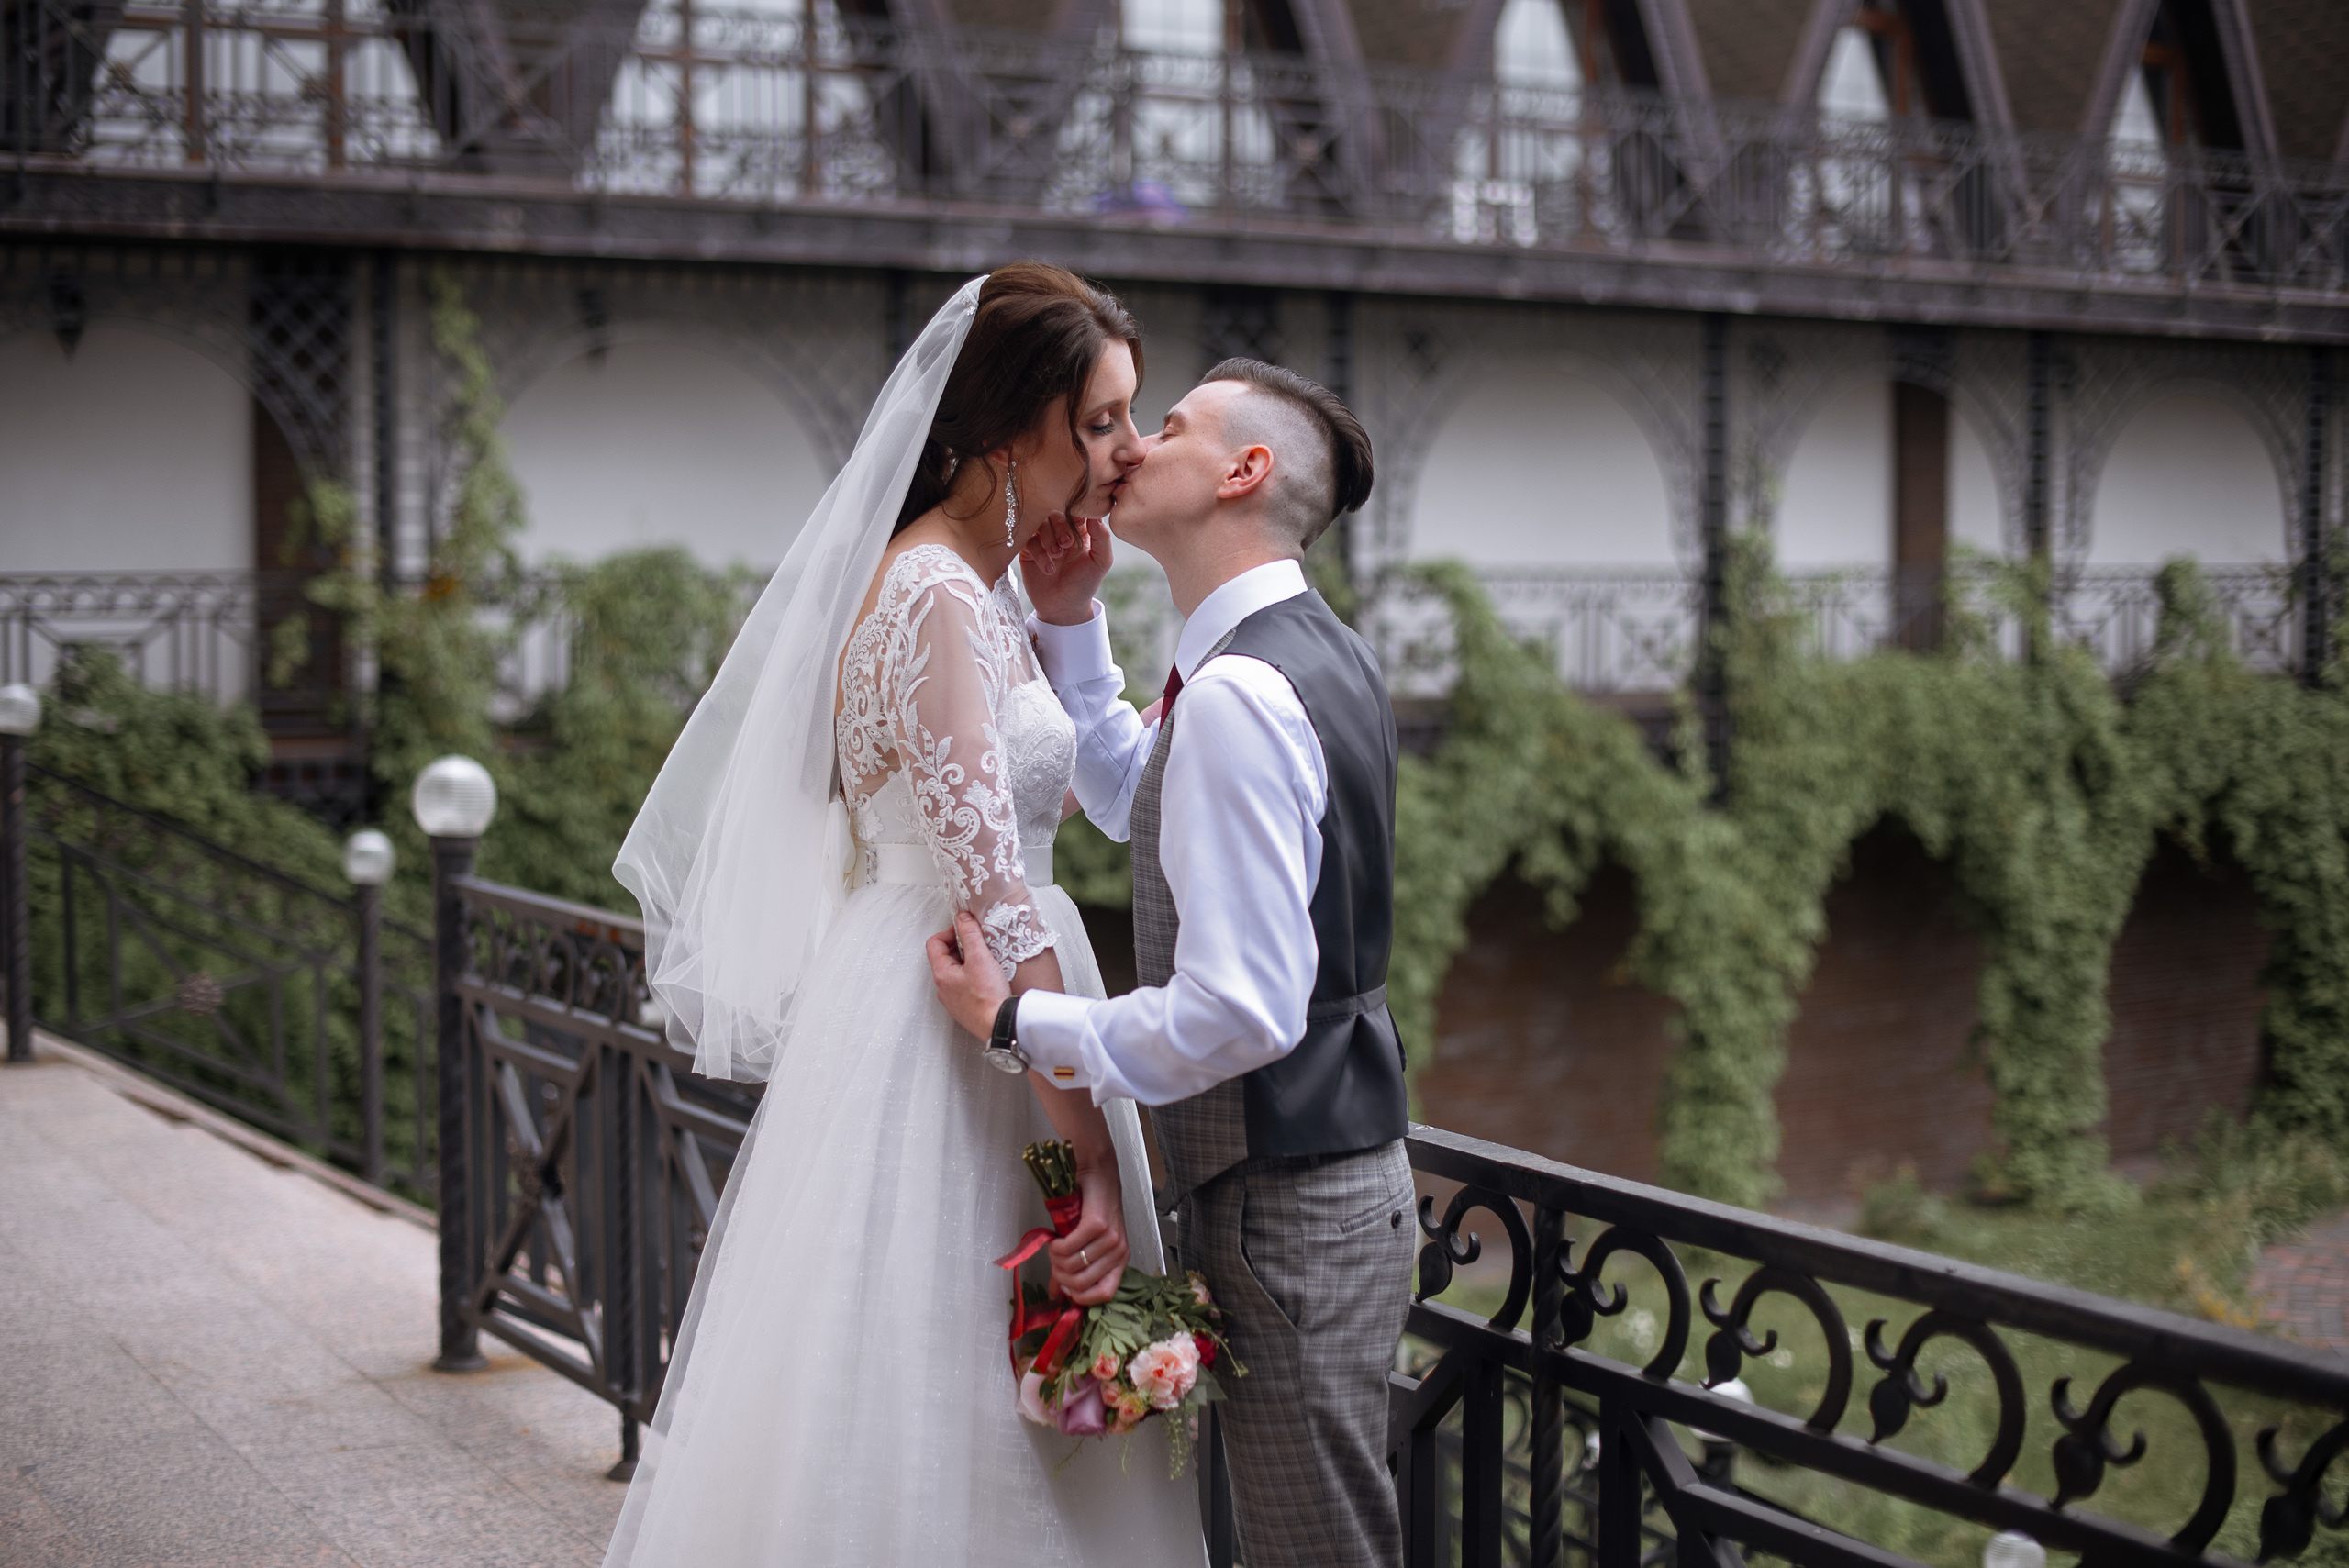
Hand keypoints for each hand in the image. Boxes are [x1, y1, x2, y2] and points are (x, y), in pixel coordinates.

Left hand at [926, 911, 1010, 1038]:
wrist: (999, 1025)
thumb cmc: (988, 996)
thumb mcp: (980, 958)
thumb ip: (970, 935)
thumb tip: (963, 918)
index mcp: (941, 975)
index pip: (934, 944)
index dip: (949, 932)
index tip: (966, 930)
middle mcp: (943, 989)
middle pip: (945, 958)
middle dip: (961, 947)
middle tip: (978, 945)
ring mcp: (953, 1000)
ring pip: (955, 973)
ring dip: (968, 962)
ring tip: (985, 961)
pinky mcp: (965, 1008)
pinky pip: (964, 986)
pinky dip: (973, 977)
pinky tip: (988, 979)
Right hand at [1021, 513, 1113, 626]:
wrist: (1063, 608)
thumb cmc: (1085, 584)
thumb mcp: (1101, 561)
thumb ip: (1102, 537)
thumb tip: (1095, 514)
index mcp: (1079, 527)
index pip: (1075, 506)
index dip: (1075, 512)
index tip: (1079, 526)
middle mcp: (1060, 530)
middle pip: (1053, 511)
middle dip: (1060, 527)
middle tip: (1067, 545)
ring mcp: (1042, 539)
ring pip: (1038, 523)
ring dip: (1048, 539)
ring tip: (1057, 557)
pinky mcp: (1028, 550)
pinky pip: (1027, 540)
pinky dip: (1038, 552)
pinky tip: (1049, 568)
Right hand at [1047, 1151, 1128, 1305]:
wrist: (1098, 1175)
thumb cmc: (1092, 1208)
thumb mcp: (1087, 1243)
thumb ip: (1074, 1269)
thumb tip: (1056, 1292)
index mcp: (1120, 1261)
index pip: (1104, 1295)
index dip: (1079, 1297)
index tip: (1064, 1287)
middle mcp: (1119, 1252)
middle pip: (1082, 1283)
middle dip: (1060, 1276)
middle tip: (1053, 1261)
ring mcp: (1111, 1239)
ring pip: (1073, 1266)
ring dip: (1055, 1259)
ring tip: (1053, 1247)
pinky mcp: (1099, 1225)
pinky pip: (1070, 1247)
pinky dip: (1056, 1246)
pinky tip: (1054, 1239)